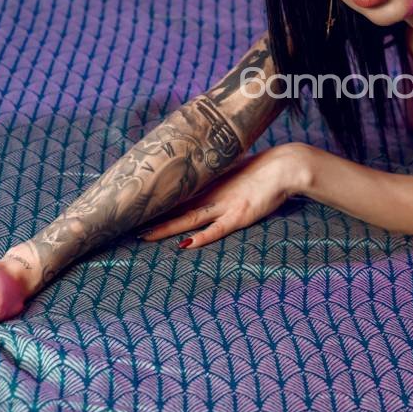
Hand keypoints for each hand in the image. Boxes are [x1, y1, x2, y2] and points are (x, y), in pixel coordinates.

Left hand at [139, 143, 309, 249]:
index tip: (137, 206)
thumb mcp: (237, 167)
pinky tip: (184, 245)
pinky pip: (216, 229)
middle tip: (128, 224)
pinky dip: (200, 237)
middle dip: (153, 217)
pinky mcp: (239, 215)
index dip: (158, 201)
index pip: (178, 194)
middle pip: (176, 207)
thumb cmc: (265, 166)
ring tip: (144, 237)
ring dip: (166, 228)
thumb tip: (209, 171)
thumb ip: (221, 173)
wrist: (284, 166)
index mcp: (211, 182)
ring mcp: (224, 205)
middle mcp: (212, 194)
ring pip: (189, 219)